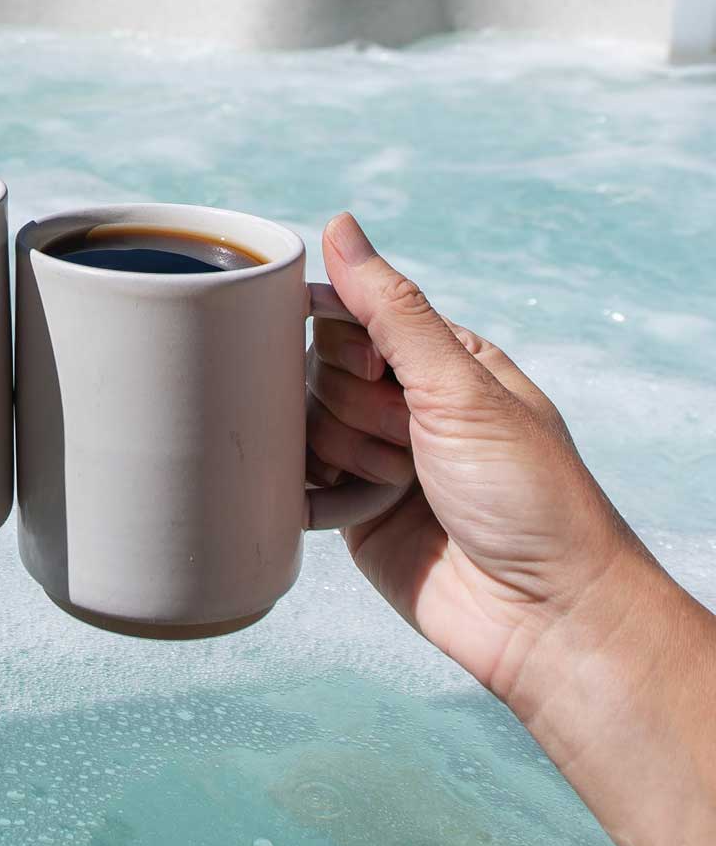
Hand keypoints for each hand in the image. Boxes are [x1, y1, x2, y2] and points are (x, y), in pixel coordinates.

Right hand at [305, 212, 649, 703]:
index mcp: (440, 359)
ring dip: (352, 456)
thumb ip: (390, 308)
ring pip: (307, 423)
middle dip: (359, 408)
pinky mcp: (354, 512)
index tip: (378, 371)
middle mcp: (406, 402)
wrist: (544, 619)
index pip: (351, 312)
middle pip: (320, 369)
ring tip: (406, 488)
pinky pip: (301, 480)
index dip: (349, 341)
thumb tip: (341, 226)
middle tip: (412, 443)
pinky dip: (320, 492)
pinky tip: (360, 506)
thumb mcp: (461, 388)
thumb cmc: (530, 497)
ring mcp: (378, 456)